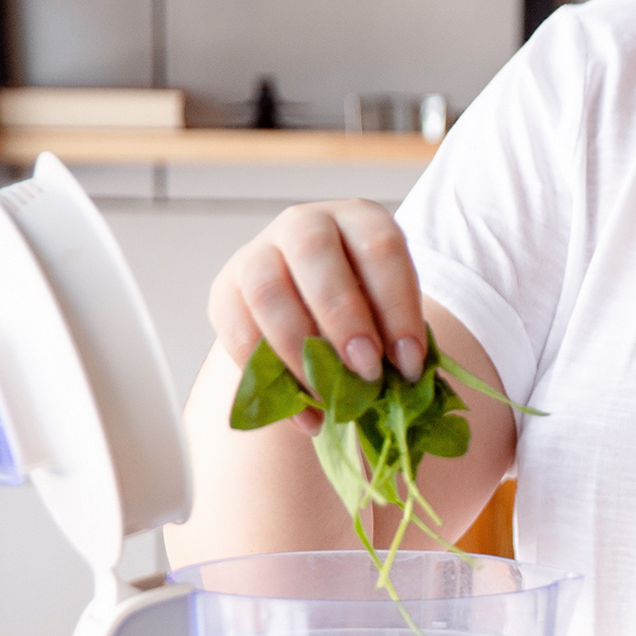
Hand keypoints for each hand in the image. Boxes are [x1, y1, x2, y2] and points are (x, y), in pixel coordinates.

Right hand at [207, 200, 425, 432]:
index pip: (379, 248)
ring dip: (298, 346)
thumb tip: (406, 387)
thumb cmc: (371, 314)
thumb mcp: (393, 316)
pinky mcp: (226, 290)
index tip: (409, 362)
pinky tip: (304, 414)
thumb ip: (399, 341)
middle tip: (366, 370)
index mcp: (360, 222)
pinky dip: (266, 376)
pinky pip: (234, 327)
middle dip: (342, 316)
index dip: (397, 307)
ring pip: (266, 288)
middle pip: (313, 251)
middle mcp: (305, 224)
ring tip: (327, 396)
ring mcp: (259, 252)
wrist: (316, 311)